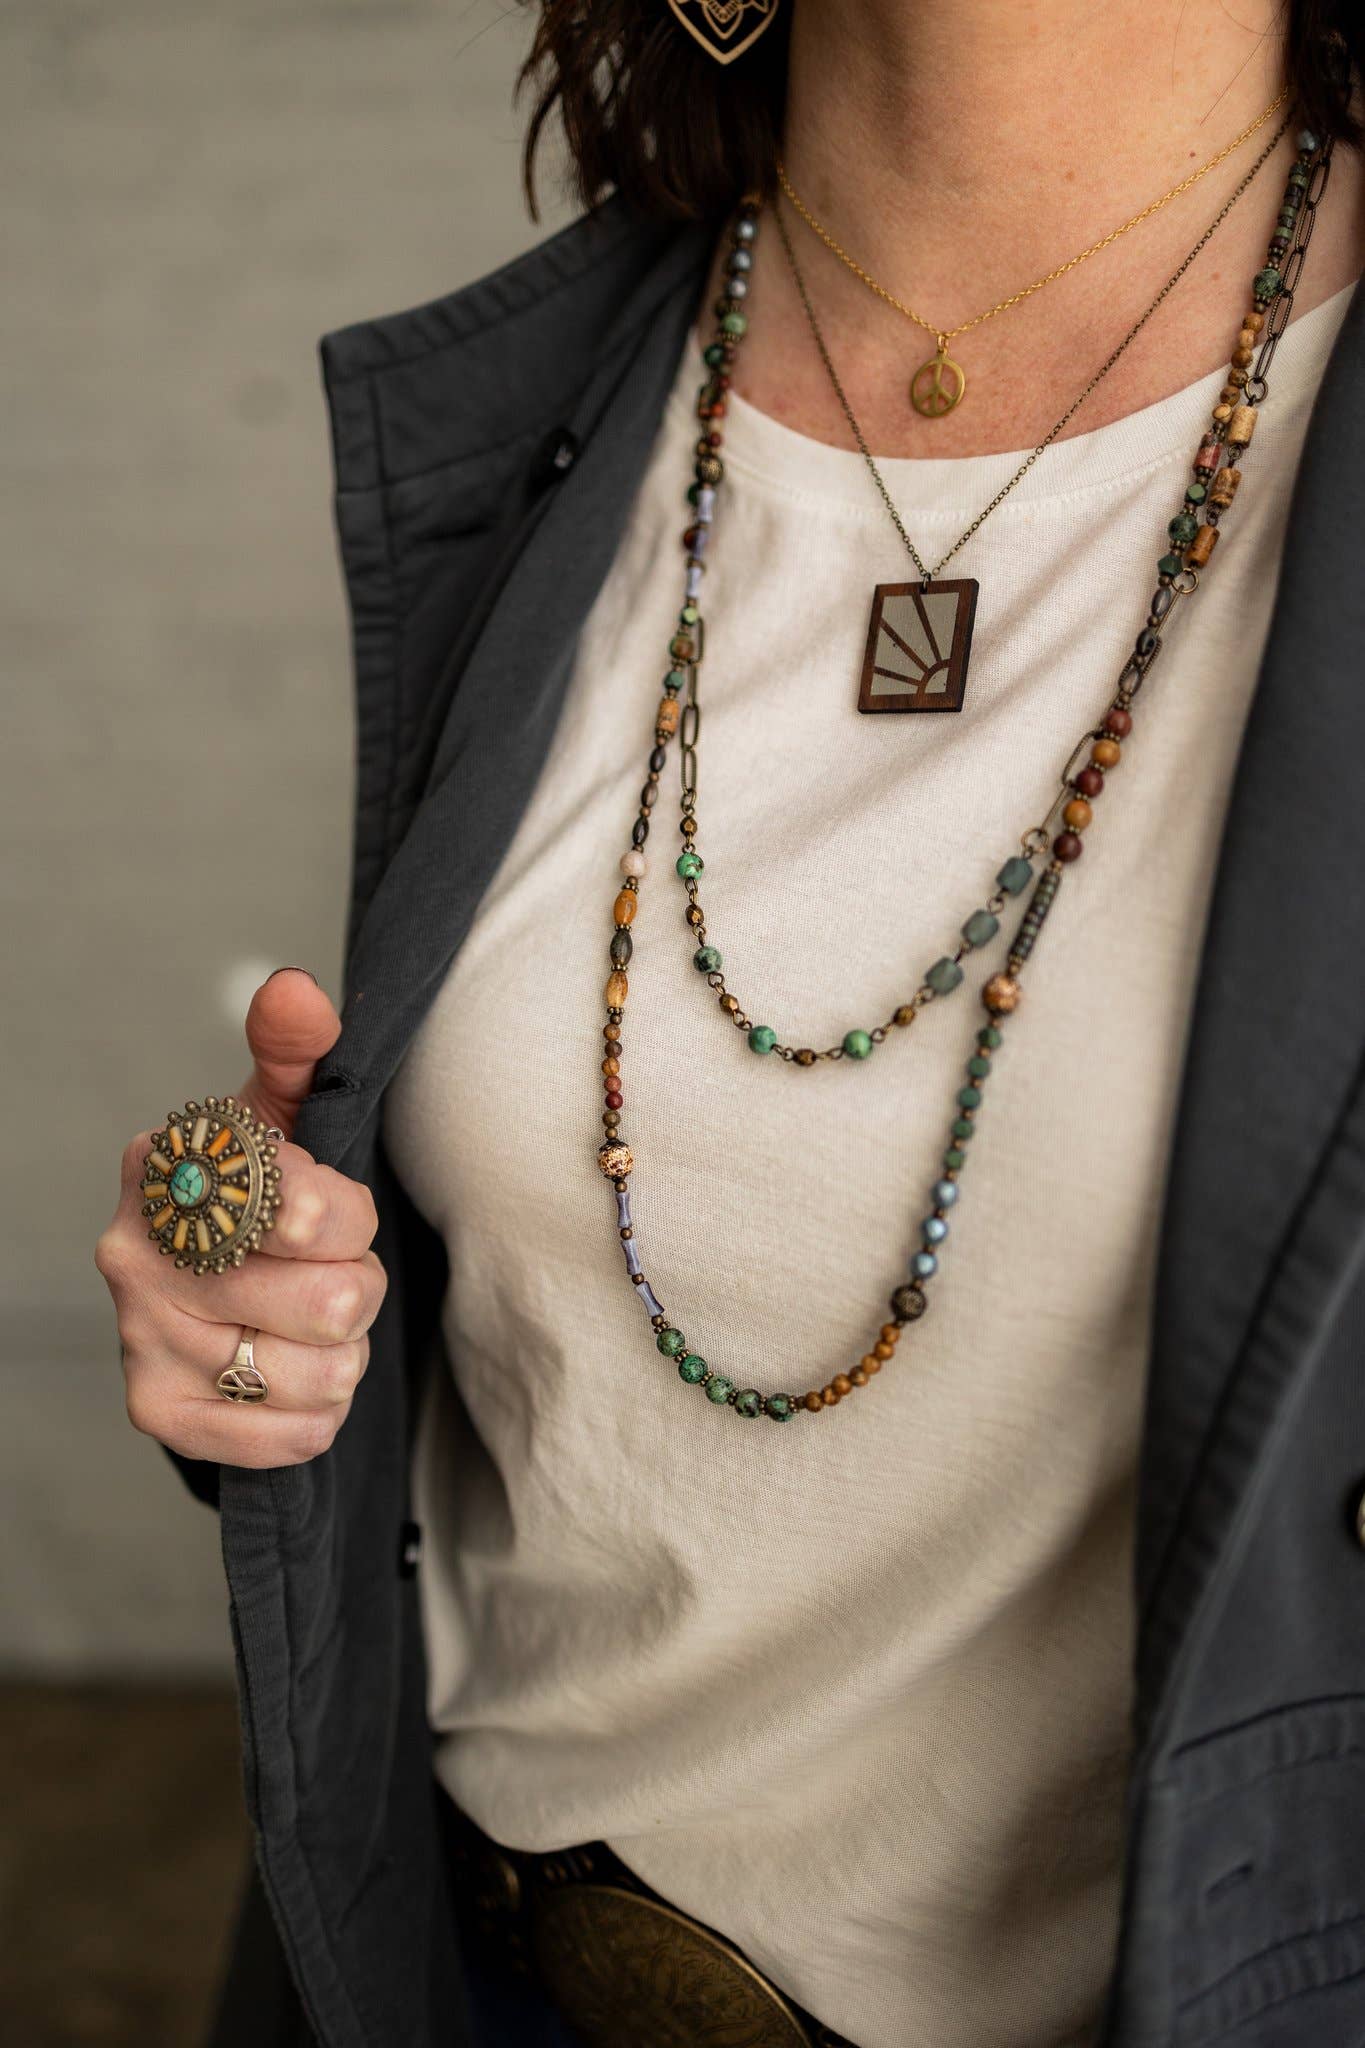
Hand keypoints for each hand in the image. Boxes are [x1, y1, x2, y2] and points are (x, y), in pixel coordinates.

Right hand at [95, 969, 385, 1467]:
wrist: (209, 1286)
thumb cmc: (255, 1192)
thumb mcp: (279, 1113)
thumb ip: (297, 1050)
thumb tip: (296, 992)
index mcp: (168, 1164)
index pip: (315, 1213)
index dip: (351, 1220)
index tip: (328, 1215)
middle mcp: (136, 1253)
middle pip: (334, 1303)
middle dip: (358, 1290)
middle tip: (327, 1276)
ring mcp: (139, 1339)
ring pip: (323, 1374)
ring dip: (342, 1354)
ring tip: (307, 1323)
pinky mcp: (158, 1413)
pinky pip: (294, 1436)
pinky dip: (317, 1413)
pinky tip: (290, 1373)